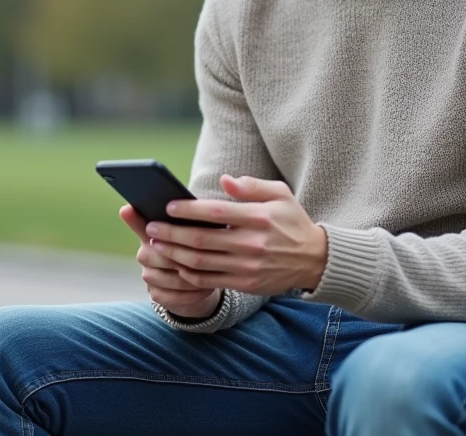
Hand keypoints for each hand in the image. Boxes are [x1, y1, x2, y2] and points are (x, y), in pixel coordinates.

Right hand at [120, 205, 221, 318]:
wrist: (196, 280)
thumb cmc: (194, 249)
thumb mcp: (193, 232)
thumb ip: (187, 219)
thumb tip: (190, 204)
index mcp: (151, 234)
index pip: (139, 224)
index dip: (133, 219)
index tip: (127, 209)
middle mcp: (145, 254)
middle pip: (157, 255)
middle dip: (182, 257)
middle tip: (205, 257)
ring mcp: (149, 276)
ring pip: (167, 278)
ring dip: (191, 278)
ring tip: (211, 274)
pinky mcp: (156, 294)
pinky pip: (171, 297)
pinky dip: (190, 294)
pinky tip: (206, 289)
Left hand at [143, 175, 326, 296]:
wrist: (315, 260)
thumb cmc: (292, 221)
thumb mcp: (280, 194)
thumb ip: (251, 186)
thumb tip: (224, 180)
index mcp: (259, 218)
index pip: (215, 212)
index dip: (188, 210)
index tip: (168, 206)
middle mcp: (252, 244)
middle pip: (201, 240)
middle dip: (171, 234)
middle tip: (150, 228)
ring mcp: (248, 267)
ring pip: (200, 262)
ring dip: (174, 254)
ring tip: (156, 246)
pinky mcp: (246, 283)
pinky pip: (210, 280)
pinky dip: (189, 273)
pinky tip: (176, 264)